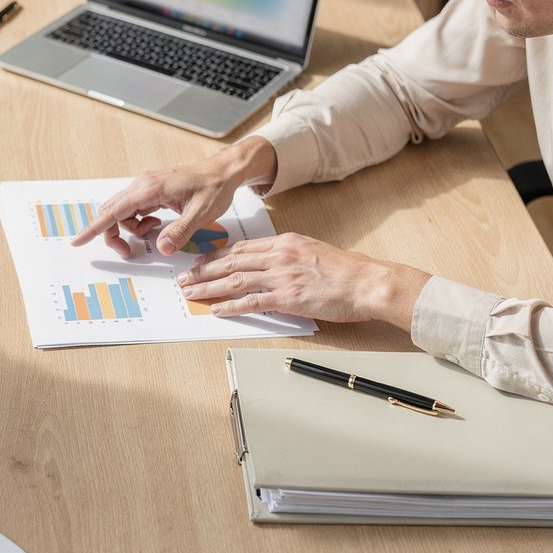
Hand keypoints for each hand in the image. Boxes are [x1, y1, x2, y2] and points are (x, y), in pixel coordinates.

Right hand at [71, 136, 278, 258]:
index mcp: (149, 188)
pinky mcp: (151, 190)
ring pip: (122, 212)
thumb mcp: (200, 214)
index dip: (94, 228)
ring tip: (155, 234)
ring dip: (131, 229)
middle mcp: (142, 185)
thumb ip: (179, 232)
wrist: (224, 171)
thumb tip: (161, 248)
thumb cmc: (213, 188)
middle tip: (129, 252)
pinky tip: (158, 225)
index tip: (78, 240)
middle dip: (114, 234)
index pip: (113, 211)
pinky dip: (139, 222)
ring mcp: (145, 186)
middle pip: (112, 212)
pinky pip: (134, 209)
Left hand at [175, 232, 428, 328]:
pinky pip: (251, 302)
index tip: (201, 262)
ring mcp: (281, 276)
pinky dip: (230, 306)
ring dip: (208, 287)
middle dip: (203, 270)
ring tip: (190, 293)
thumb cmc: (347, 271)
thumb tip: (273, 263)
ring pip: (234, 281)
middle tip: (184, 278)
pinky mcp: (288, 298)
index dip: (217, 255)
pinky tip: (216, 310)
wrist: (367, 282)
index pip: (242, 248)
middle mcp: (279, 256)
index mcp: (285, 242)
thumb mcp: (314, 251)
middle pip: (231, 262)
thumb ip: (290, 255)